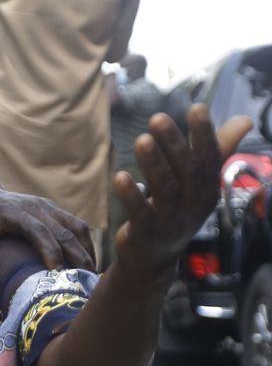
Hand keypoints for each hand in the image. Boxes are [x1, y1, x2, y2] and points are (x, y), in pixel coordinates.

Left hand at [0, 178, 95, 291]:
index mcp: (14, 213)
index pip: (39, 231)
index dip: (51, 251)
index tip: (56, 274)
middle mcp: (36, 207)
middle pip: (65, 231)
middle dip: (78, 257)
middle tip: (84, 283)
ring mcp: (47, 207)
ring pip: (77, 227)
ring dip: (87, 250)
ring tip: (90, 276)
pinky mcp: (52, 210)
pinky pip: (76, 225)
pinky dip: (84, 243)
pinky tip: (86, 262)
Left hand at [113, 105, 253, 274]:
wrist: (154, 257)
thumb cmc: (177, 211)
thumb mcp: (199, 184)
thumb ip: (218, 150)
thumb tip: (246, 120)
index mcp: (207, 189)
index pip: (210, 158)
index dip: (204, 134)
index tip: (197, 107)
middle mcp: (193, 205)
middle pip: (187, 171)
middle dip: (174, 144)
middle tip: (157, 118)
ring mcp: (171, 221)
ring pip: (165, 190)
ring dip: (153, 164)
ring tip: (141, 140)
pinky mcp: (146, 233)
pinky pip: (140, 213)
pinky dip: (131, 195)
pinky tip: (119, 176)